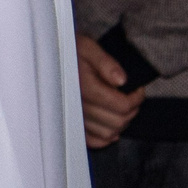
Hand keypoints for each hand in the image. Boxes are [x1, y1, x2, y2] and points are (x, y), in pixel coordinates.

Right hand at [78, 33, 144, 147]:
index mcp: (84, 87)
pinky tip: (109, 124)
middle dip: (131, 110)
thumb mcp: (88, 47)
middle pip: (118, 121)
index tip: (137, 89)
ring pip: (108, 133)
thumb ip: (106, 63)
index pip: (121, 105)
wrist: (50, 57)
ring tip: (120, 108)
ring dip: (121, 122)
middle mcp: (77, 105)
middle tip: (132, 97)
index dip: (136, 99)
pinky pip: (93, 141)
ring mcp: (73, 117)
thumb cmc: (71, 51)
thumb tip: (122, 81)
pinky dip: (106, 137)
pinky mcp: (71, 124)